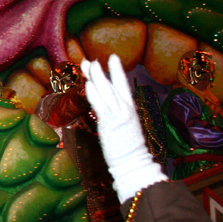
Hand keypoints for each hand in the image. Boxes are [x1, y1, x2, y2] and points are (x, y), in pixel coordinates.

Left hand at [80, 55, 166, 202]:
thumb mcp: (125, 128)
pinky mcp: (110, 124)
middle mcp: (125, 110)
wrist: (135, 163)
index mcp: (130, 109)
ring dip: (95, 78)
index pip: (123, 85)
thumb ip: (117, 115)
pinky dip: (95, 94)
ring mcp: (118, 116)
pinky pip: (101, 106)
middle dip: (101, 72)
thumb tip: (107, 108)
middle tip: (90, 60)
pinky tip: (88, 85)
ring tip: (87, 65)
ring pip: (106, 92)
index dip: (117, 71)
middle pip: (112, 85)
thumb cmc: (129, 150)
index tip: (112, 57)